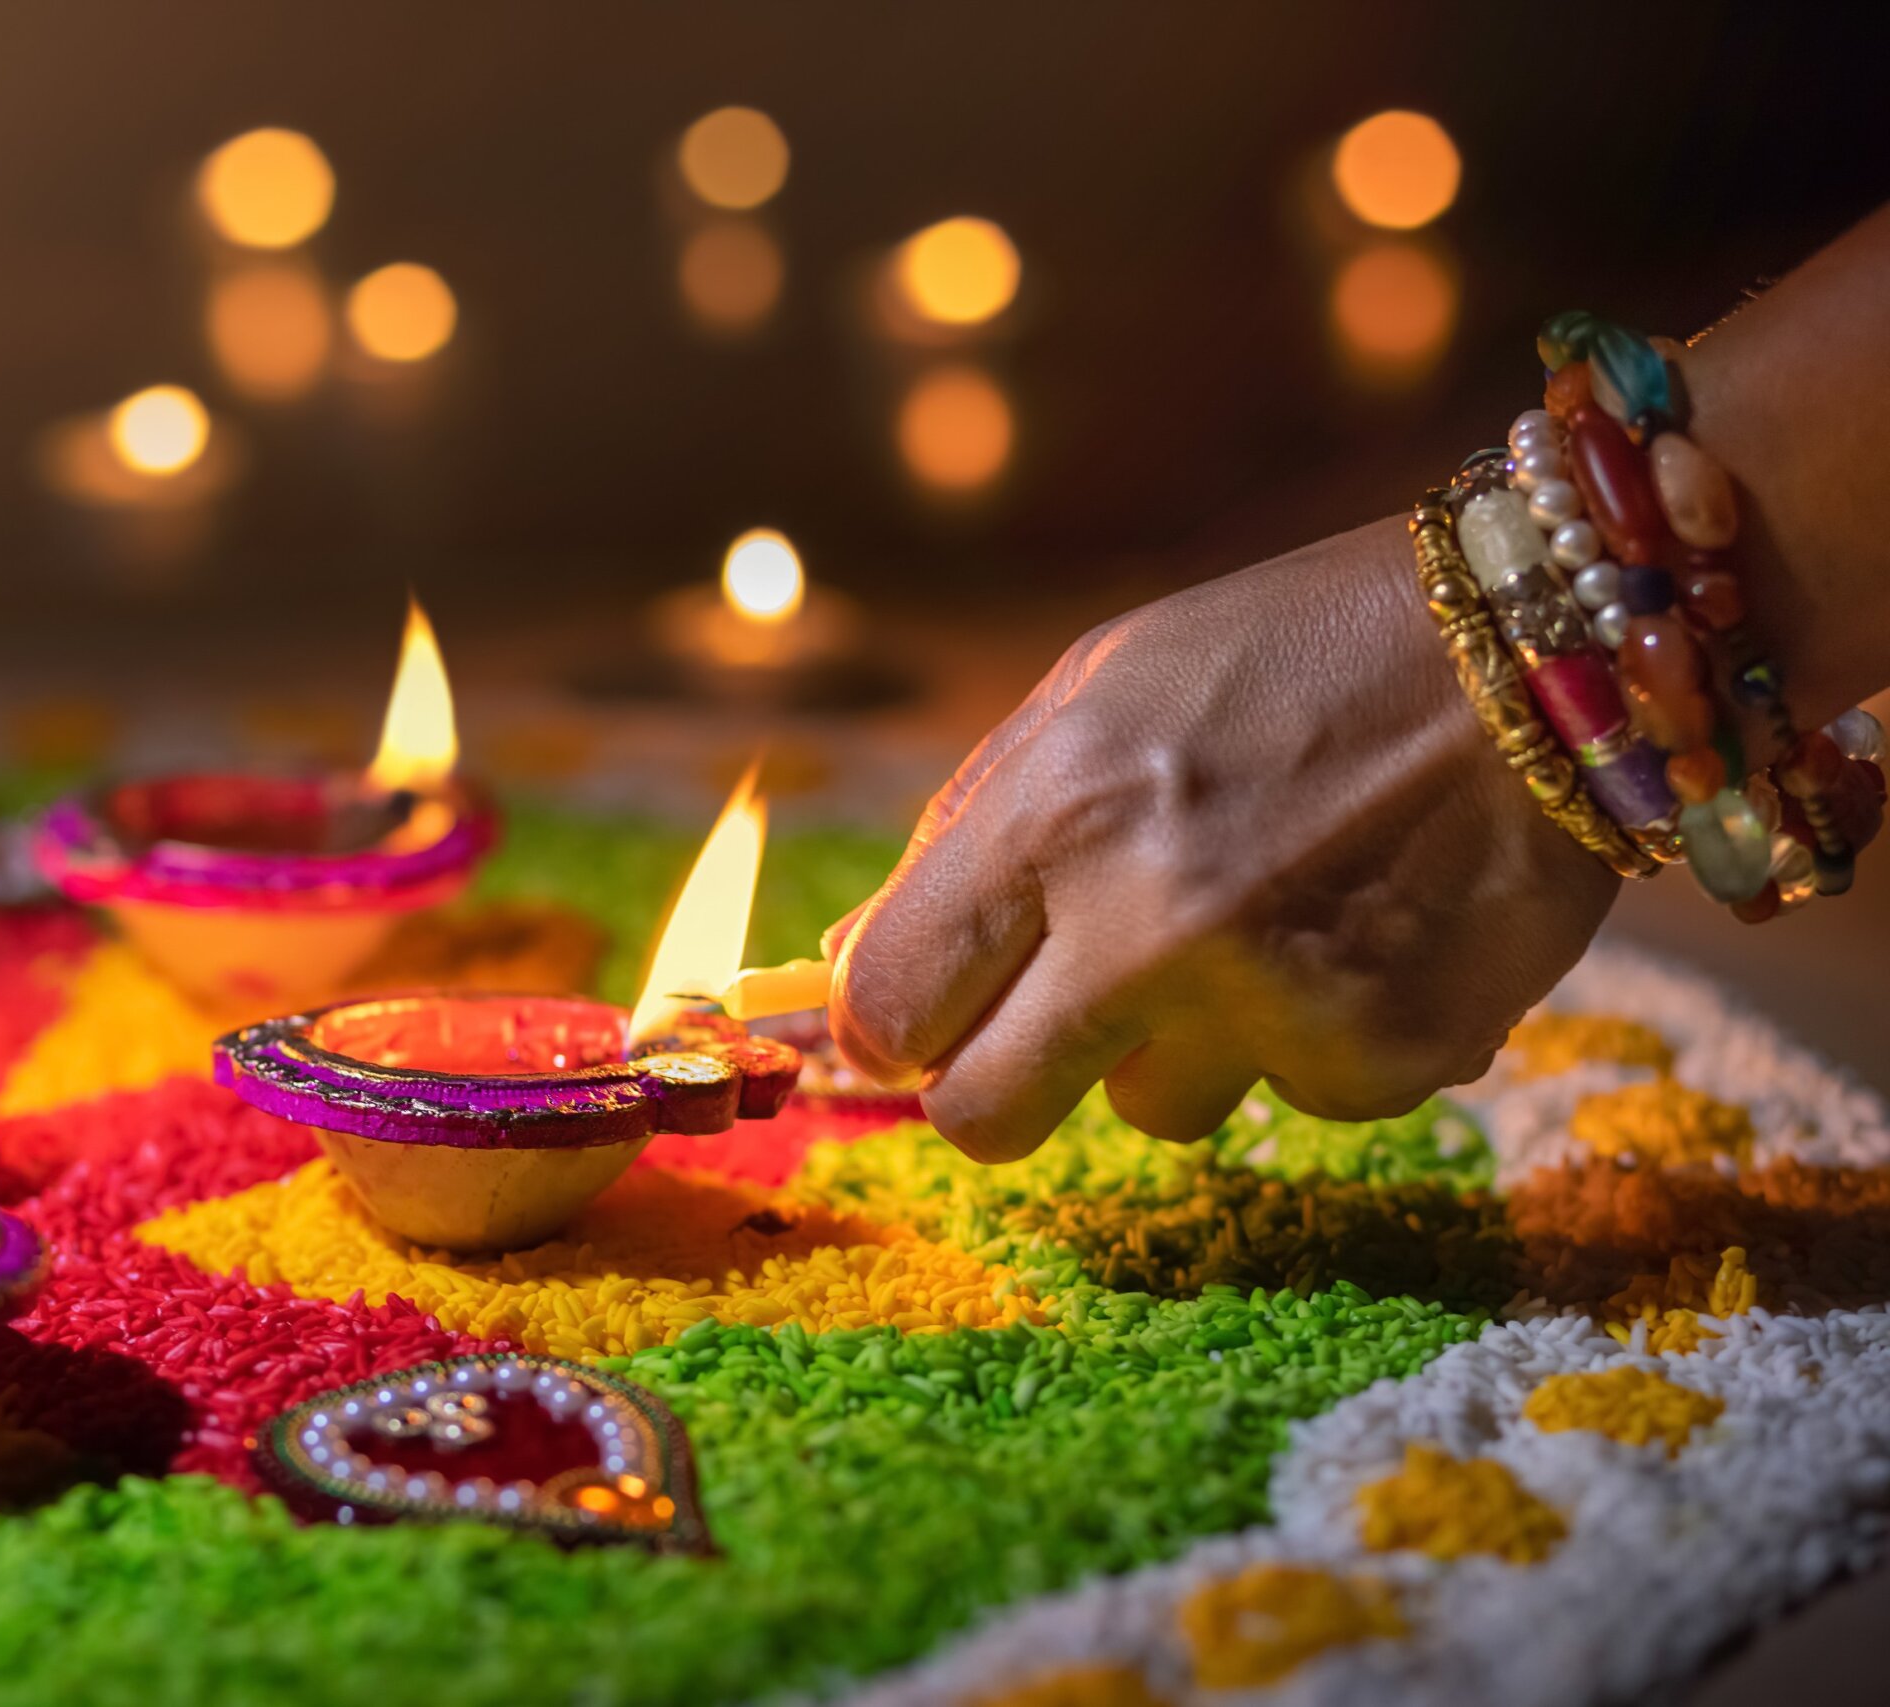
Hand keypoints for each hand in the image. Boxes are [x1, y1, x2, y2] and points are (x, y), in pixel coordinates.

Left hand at [827, 515, 1619, 1162]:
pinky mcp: (1386, 1060)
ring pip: (1152, 1113)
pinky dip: (1310, 1039)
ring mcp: (1276, 1004)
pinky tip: (1358, 932)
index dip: (889, 1027)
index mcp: (1057, 812)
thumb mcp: (1092, 692)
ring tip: (1259, 923)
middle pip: (984, 1115)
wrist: (1535, 649)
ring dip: (1178, 1047)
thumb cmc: (1283, 656)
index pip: (891, 1004)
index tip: (919, 1021)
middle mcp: (1152, 924)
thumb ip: (964, 833)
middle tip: (1046, 1033)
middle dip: (995, 1087)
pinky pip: (1291, 1101)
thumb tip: (848, 978)